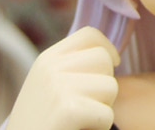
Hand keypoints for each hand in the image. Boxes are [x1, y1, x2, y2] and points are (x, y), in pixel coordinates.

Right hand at [6, 26, 120, 129]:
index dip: (107, 49)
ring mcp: (58, 87)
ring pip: (110, 86)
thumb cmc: (40, 125)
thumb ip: (72, 68)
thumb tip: (110, 55)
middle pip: (104, 59)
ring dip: (103, 108)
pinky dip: (99, 128)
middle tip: (87, 105)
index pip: (89, 35)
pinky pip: (107, 115)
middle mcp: (51, 68)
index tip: (113, 65)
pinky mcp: (68, 110)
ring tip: (80, 119)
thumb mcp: (49, 88)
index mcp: (47, 59)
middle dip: (105, 84)